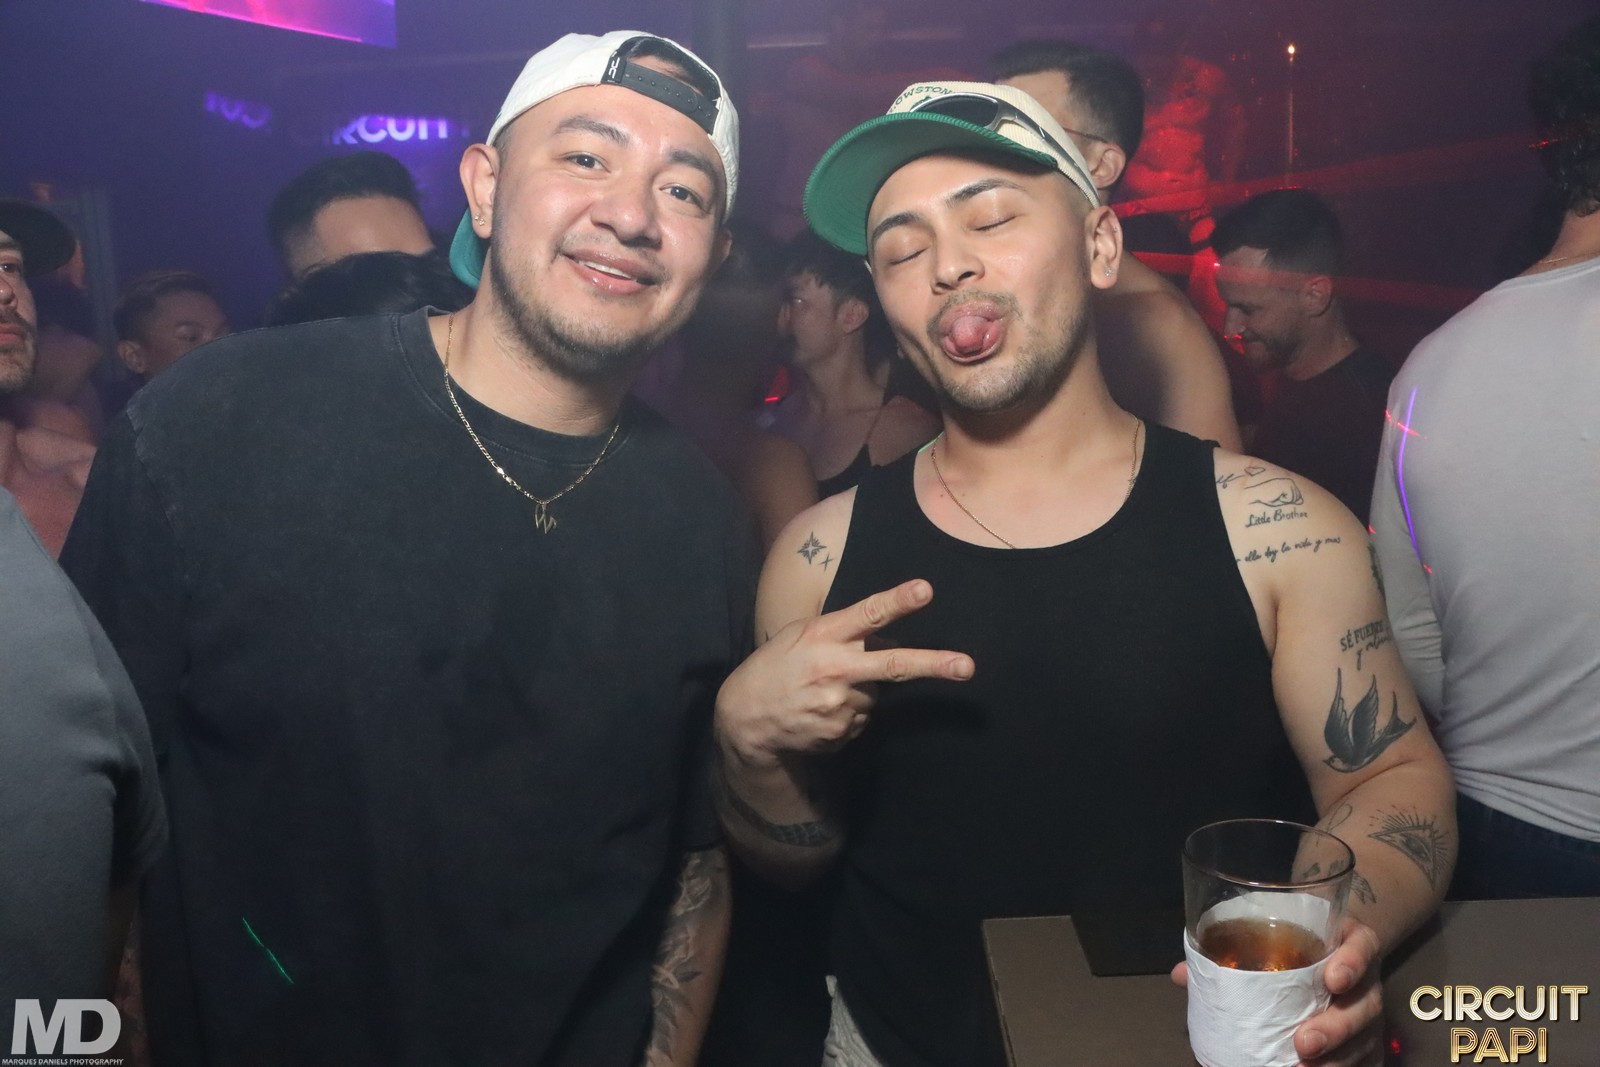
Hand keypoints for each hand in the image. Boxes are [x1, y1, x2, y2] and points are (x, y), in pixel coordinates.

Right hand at [716, 579, 973, 764]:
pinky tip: (821, 710)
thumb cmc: (777, 666)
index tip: (925, 590)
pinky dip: (849, 713)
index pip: (866, 614)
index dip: (897, 601)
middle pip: (893, 665)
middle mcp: (835, 668)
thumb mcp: (801, 635)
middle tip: (968, 666)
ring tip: (824, 691)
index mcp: (824, 635)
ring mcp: (838, 704)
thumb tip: (887, 637)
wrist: (745, 717)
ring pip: (876, 694)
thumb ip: (843, 632)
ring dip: (861, 691)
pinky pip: (862, 718)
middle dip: (933, 664)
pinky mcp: (840, 731)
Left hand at [1170, 917, 1382, 1066]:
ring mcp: (1368, 1013)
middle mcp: (1366, 979)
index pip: (1362, 947)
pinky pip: (1367, 1059)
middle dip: (1337, 1028)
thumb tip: (1182, 975)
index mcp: (1348, 941)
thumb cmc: (1297, 938)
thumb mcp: (1271, 930)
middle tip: (1304, 1043)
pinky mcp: (1367, 1041)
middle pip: (1365, 1004)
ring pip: (1367, 1040)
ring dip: (1338, 1059)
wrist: (1332, 948)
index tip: (1332, 979)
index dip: (1352, 963)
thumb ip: (1229, 947)